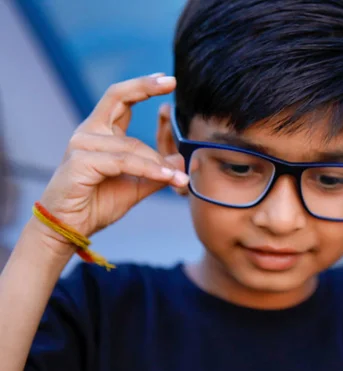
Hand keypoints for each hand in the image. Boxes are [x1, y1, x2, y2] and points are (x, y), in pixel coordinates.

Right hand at [37, 74, 188, 244]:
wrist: (70, 228)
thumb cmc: (98, 203)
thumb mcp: (137, 184)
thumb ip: (157, 170)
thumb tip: (181, 160)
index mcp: (100, 132)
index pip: (120, 99)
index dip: (142, 86)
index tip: (167, 80)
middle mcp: (89, 133)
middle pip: (117, 98)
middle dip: (145, 87)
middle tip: (171, 82)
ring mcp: (81, 145)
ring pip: (132, 146)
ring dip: (158, 163)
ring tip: (179, 178)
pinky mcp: (80, 162)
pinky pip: (124, 162)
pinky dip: (149, 169)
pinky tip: (167, 177)